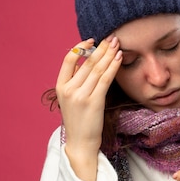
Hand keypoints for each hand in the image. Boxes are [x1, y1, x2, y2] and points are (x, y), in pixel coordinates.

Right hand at [55, 35, 121, 180]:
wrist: (80, 143)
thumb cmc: (79, 121)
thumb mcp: (71, 100)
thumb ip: (77, 82)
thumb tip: (90, 62)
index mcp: (60, 87)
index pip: (68, 60)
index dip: (81, 48)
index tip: (92, 40)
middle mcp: (69, 90)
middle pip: (86, 63)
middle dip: (101, 48)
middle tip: (112, 37)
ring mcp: (81, 96)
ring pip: (97, 69)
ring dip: (109, 54)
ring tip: (118, 44)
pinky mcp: (94, 102)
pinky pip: (105, 79)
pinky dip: (113, 67)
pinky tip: (119, 58)